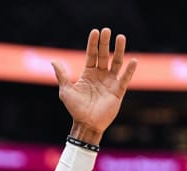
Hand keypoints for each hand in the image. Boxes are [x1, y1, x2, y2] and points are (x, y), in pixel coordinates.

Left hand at [52, 28, 136, 144]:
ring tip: (121, 37)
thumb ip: (62, 76)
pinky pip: (125, 78)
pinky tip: (133, 60)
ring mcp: (110, 82)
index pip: (91, 55)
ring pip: (116, 63)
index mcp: (88, 74)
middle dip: (105, 43)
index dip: (93, 44)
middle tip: (107, 30)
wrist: (86, 124)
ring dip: (119, 51)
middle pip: (104, 56)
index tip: (95, 32)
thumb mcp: (66, 91)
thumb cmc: (75, 109)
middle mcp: (100, 76)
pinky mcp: (118, 91)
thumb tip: (53, 61)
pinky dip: (129, 70)